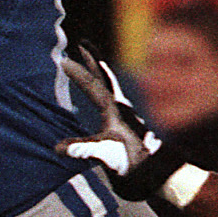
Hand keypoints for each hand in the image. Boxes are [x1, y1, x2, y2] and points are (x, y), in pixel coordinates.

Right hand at [55, 44, 185, 197]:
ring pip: (109, 85)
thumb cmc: (134, 163)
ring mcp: (125, 113)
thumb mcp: (108, 157)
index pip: (93, 86)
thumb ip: (85, 149)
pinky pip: (112, 97)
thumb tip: (59, 148)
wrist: (159, 173)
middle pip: (104, 77)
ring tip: (92, 61)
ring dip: (99, 71)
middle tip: (82, 43)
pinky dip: (104, 87)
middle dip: (93, 59)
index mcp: (115, 111)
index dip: (78, 74)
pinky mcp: (127, 123)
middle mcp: (121, 107)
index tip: (63, 60)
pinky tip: (102, 93)